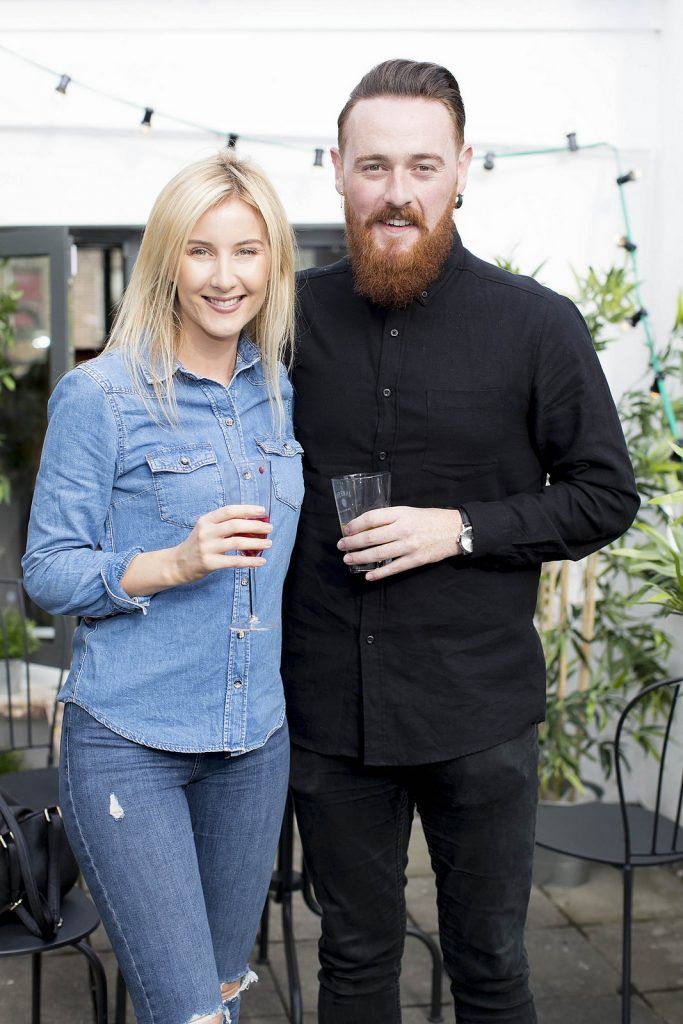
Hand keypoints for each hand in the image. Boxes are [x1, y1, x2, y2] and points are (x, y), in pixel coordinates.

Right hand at [173, 504, 272, 584]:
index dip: (247, 509)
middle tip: (269, 528)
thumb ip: (225, 525)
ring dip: (256, 542)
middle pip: (235, 525)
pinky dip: (250, 561)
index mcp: (206, 520)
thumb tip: (253, 522)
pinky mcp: (210, 563)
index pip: (229, 511)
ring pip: (237, 542)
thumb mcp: (206, 529)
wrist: (178, 564)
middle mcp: (206, 532)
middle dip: (255, 525)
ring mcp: (207, 548)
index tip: (262, 511)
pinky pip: (234, 561)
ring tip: (268, 543)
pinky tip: (261, 561)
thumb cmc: (198, 544)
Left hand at [337, 506, 462, 580]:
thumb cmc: (429, 519)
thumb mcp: (408, 512)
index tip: (346, 529)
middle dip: (352, 543)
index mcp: (401, 513)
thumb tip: (365, 528)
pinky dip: (379, 573)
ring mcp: (409, 546)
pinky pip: (393, 568)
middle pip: (371, 537)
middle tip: (341, 546)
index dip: (355, 525)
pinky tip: (368, 576)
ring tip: (348, 559)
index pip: (372, 518)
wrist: (454, 530)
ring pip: (379, 553)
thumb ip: (389, 518)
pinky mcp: (416, 560)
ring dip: (360, 558)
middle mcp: (403, 529)